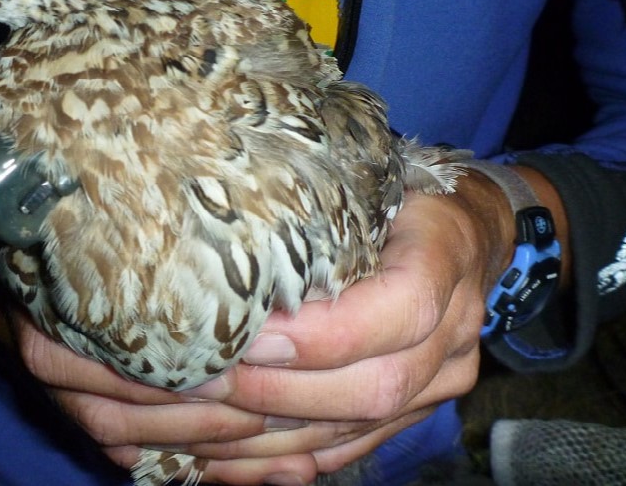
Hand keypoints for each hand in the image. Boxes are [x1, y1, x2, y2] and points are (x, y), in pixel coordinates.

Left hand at [0, 171, 521, 483]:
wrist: (464, 234)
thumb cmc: (397, 189)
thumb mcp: (368, 168)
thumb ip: (315, 196)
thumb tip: (203, 210)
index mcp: (447, 259)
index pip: (401, 310)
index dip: (320, 334)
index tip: (244, 333)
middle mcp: (450, 340)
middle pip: (368, 390)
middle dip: (266, 392)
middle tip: (178, 378)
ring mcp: (429, 391)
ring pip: (340, 434)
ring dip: (244, 438)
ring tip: (162, 423)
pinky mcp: (398, 421)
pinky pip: (330, 456)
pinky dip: (260, 464)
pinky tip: (194, 456)